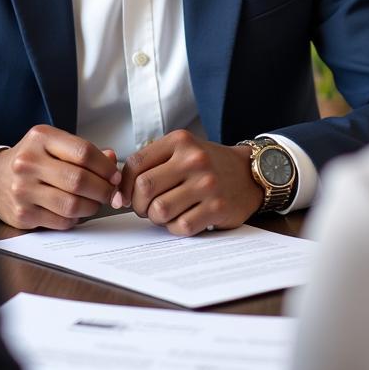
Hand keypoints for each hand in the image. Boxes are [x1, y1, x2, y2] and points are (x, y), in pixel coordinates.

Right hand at [0, 125, 120, 229]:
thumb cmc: (31, 160)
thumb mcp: (54, 145)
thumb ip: (83, 151)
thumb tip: (112, 159)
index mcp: (40, 138)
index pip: (83, 152)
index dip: (105, 167)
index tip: (115, 175)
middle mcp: (28, 162)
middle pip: (79, 180)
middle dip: (103, 189)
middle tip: (112, 193)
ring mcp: (23, 189)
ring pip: (72, 204)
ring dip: (92, 206)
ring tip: (95, 202)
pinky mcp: (22, 213)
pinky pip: (61, 220)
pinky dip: (75, 218)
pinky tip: (74, 210)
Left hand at [115, 130, 262, 235]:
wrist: (248, 174)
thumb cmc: (207, 165)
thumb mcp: (182, 150)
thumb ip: (152, 163)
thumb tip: (119, 193)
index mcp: (180, 141)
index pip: (136, 164)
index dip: (125, 185)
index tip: (127, 195)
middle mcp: (194, 160)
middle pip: (145, 188)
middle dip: (138, 204)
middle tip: (145, 207)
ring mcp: (207, 184)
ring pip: (160, 210)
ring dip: (156, 218)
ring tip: (165, 213)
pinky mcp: (217, 207)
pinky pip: (181, 226)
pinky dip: (175, 228)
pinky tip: (183, 218)